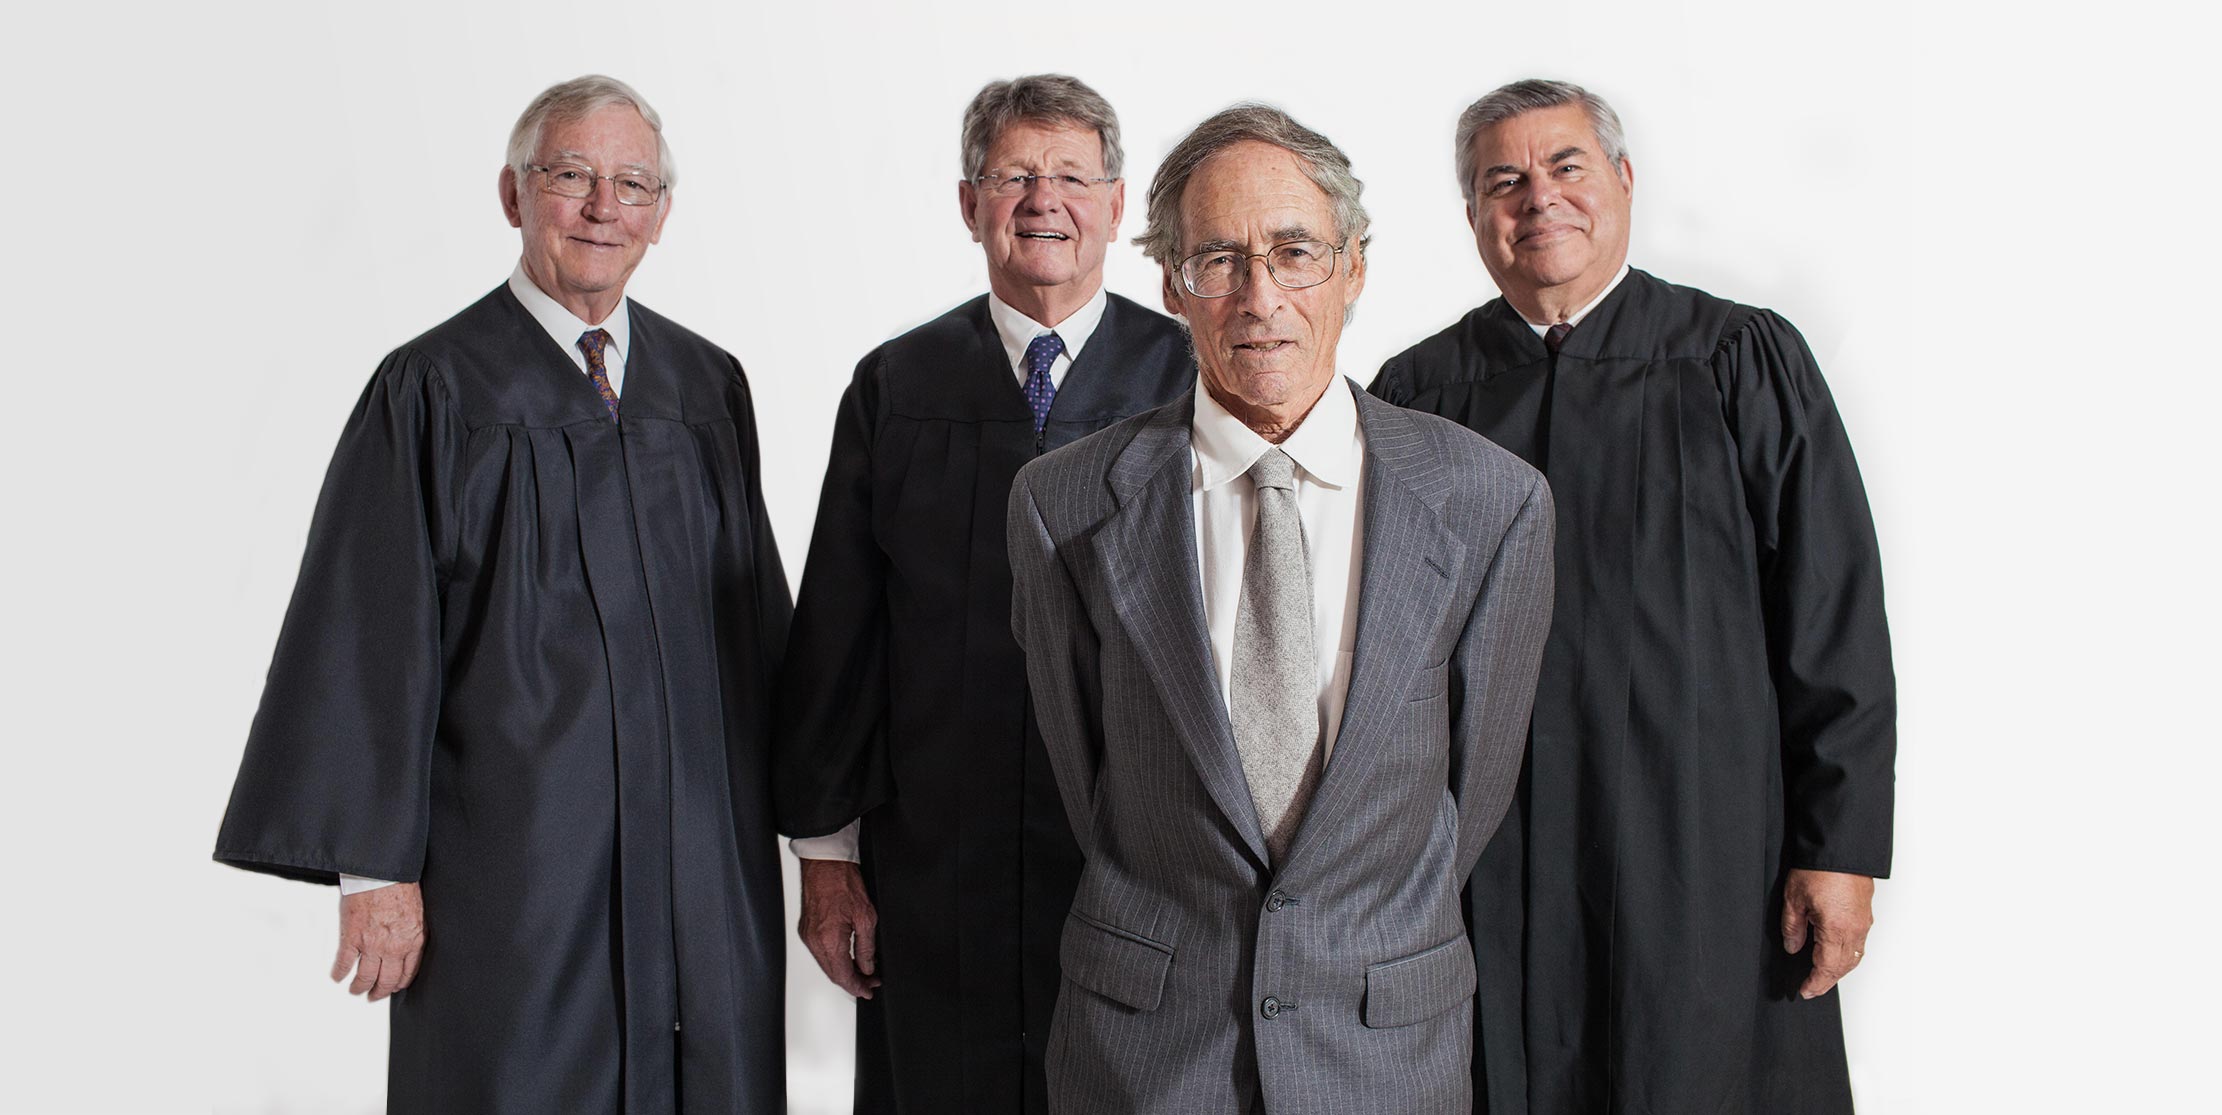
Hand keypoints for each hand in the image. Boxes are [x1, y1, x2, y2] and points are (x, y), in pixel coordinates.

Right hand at [331, 882, 425, 1001]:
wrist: (382, 872)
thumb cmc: (400, 885)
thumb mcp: (418, 912)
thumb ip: (413, 931)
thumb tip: (409, 943)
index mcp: (413, 940)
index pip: (408, 972)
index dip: (399, 984)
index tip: (394, 987)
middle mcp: (393, 947)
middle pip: (387, 980)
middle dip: (380, 992)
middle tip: (374, 996)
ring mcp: (371, 944)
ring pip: (365, 977)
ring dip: (359, 987)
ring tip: (356, 990)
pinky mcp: (352, 937)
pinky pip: (344, 963)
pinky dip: (339, 973)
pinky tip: (337, 977)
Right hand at [799, 859, 880, 998]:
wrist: (825, 862)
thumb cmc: (843, 881)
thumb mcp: (866, 916)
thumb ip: (866, 947)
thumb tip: (868, 966)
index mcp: (828, 940)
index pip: (843, 976)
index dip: (858, 987)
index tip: (870, 989)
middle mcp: (813, 941)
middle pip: (833, 974)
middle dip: (853, 981)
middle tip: (871, 981)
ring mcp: (807, 936)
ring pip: (826, 965)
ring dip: (844, 971)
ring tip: (863, 970)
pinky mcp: (806, 929)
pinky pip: (820, 953)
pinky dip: (834, 960)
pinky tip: (847, 957)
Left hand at [1780, 868, 1874, 999]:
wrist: (1841, 847)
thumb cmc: (1818, 868)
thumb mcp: (1794, 899)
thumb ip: (1792, 927)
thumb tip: (1793, 946)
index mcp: (1836, 930)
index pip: (1827, 968)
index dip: (1816, 983)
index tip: (1805, 991)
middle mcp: (1855, 929)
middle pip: (1844, 967)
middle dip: (1828, 981)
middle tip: (1813, 988)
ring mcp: (1863, 922)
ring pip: (1855, 957)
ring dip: (1840, 969)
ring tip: (1823, 975)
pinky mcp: (1866, 913)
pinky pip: (1860, 943)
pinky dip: (1848, 955)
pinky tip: (1836, 953)